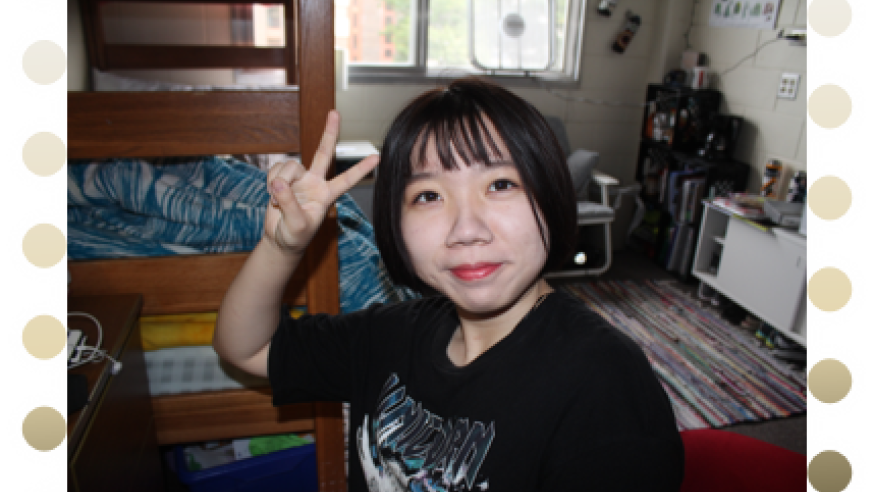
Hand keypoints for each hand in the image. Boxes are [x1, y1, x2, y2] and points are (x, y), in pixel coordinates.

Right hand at [264, 110, 378, 254]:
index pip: (347, 179)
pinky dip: (270, 181)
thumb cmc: (295, 236)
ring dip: (280, 180)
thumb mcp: (296, 224)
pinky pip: (275, 170)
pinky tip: (272, 195)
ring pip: (290, 165)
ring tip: (277, 200)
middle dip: (329, 133)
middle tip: (335, 112)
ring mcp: (299, 179)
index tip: (378, 157)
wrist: (280, 240)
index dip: (361, 168)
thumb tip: (280, 182)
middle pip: (323, 152)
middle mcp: (315, 182)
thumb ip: (289, 203)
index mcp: (326, 195)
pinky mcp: (282, 179)